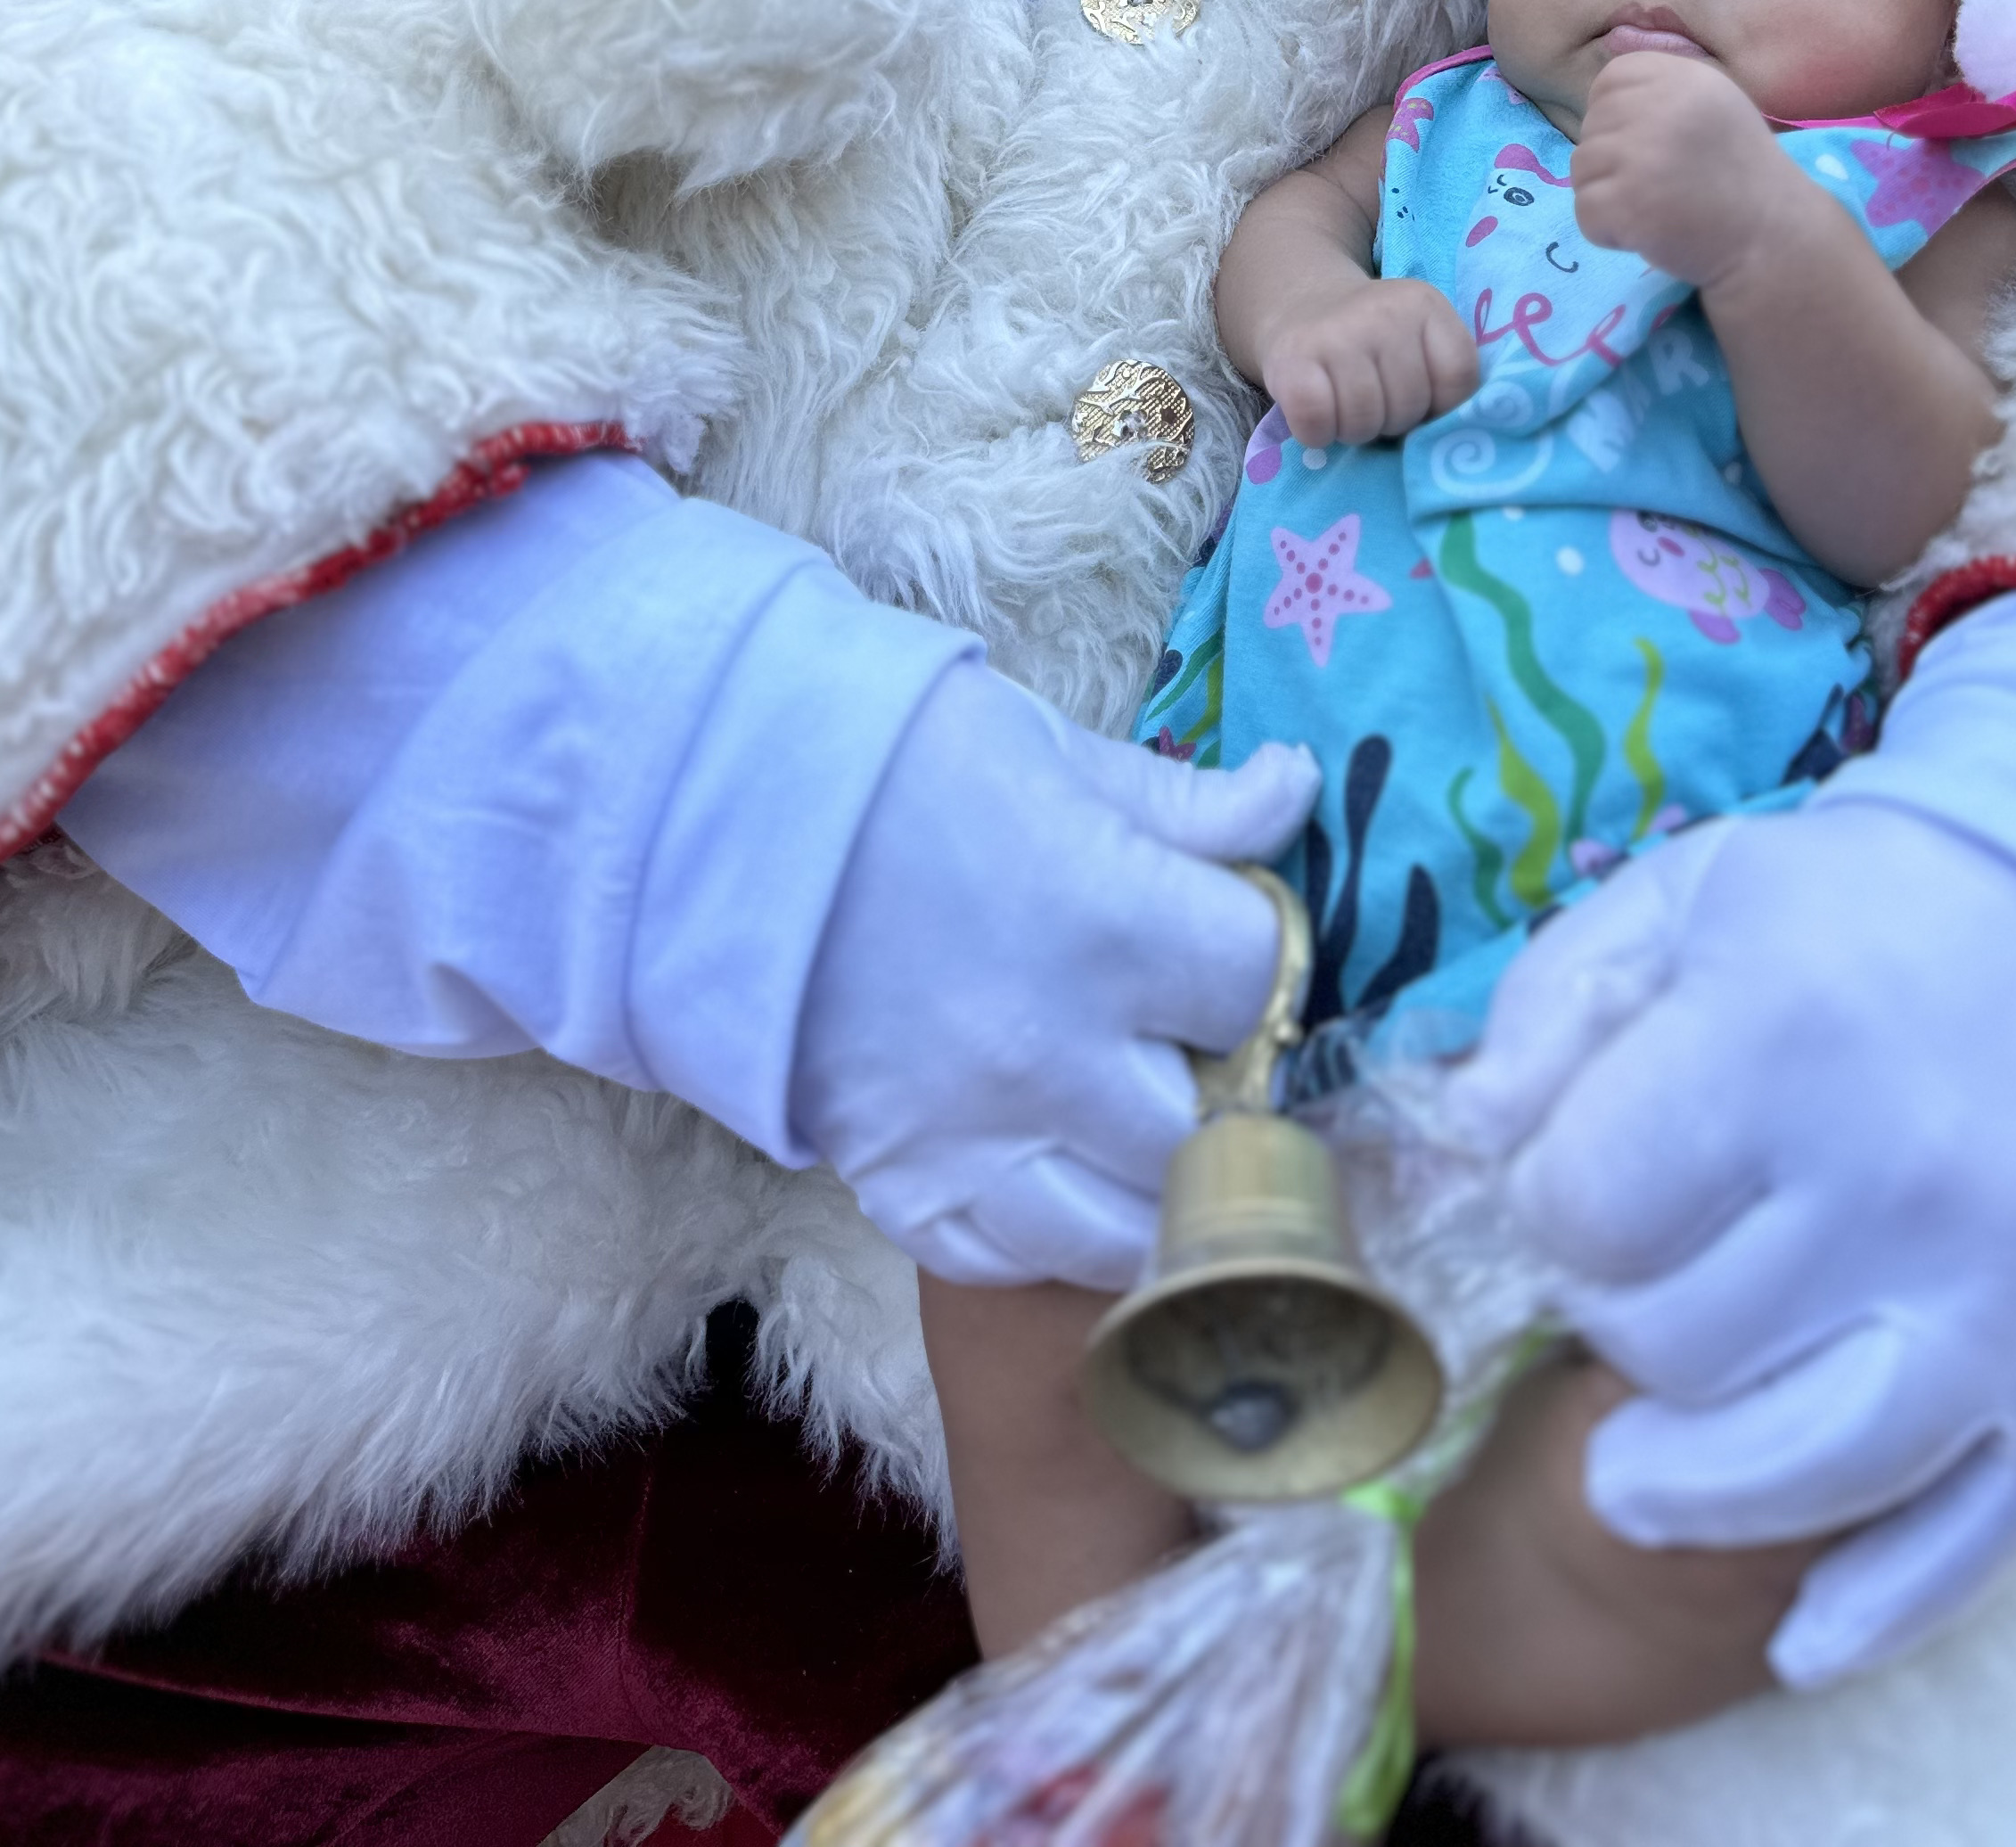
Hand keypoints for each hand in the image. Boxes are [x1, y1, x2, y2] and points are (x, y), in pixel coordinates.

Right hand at [789, 658, 1318, 1287]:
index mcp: (1105, 920)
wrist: (719, 818)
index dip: (1268, 961)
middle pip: (1218, 1132)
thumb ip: (1185, 805)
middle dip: (1232, 1092)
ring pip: (1134, 1235)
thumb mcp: (1054, 754)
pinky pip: (1013, 1260)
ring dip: (1160, 1187)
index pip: (1261, 981)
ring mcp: (976, 1137)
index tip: (1243, 948)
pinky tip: (1062, 1171)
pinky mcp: (903, 1186)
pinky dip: (1050, 1232)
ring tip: (1155, 1132)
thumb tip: (1296, 796)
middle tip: (1211, 1053)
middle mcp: (1053, 1051)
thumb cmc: (900, 767)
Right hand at [1259, 276, 1479, 444]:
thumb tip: (1440, 442)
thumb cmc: (1370, 341)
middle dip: (1394, 420)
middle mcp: (1383, 311)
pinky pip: (1317, 422)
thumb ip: (1441, 377)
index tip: (1420, 398)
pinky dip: (1317, 433)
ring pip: (1365, 420)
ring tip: (1346, 406)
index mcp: (1425, 304)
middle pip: (1410, 405)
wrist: (1300, 306)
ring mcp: (1335, 333)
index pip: (1459, 376)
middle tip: (1375, 401)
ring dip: (1355, 430)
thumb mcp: (1418, 340)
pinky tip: (1318, 415)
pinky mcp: (1292, 358)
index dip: (1442, 405)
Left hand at [1446, 803, 2015, 1683]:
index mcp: (1787, 1035)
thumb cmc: (1851, 925)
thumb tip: (1472, 1136)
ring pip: (1793, 1478)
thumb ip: (1553, 1008)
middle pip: (1671, 1346)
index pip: (1584, 1207)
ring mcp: (2005, 1302)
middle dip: (1615, 1316)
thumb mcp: (1683, 901)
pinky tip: (1791, 1637)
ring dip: (1687, 1486)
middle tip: (1637, 1273)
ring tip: (1632, 1471)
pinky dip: (1862, 1609)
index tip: (1575, 1177)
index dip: (1548, 1203)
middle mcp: (1904, 1178)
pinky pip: (1959, 1551)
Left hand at [1568, 52, 1789, 286]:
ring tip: (1659, 207)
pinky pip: (1585, 212)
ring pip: (1582, 169)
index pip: (1610, 80)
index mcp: (1684, 78)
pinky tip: (1651, 232)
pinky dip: (1608, 231)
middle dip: (1614, 161)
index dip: (1619, 116)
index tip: (1652, 145)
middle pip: (1592, 126)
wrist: (1773, 241)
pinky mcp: (1627, 204)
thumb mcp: (1712, 106)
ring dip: (1610, 195)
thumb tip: (1598, 101)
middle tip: (1663, 185)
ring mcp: (1643, 156)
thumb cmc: (1739, 176)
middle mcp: (1662, 107)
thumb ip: (1661, 92)